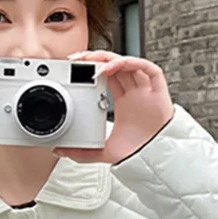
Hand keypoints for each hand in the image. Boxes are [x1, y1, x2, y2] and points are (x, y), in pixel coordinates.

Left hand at [55, 51, 174, 164]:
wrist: (155, 159)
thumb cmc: (137, 151)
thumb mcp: (103, 151)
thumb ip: (82, 152)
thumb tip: (60, 151)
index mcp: (121, 101)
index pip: (105, 77)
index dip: (91, 69)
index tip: (73, 68)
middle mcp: (133, 91)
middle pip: (113, 65)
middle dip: (95, 59)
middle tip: (76, 59)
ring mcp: (145, 89)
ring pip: (127, 63)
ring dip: (109, 59)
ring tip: (91, 61)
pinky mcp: (157, 89)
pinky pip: (146, 68)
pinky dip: (130, 63)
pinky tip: (113, 67)